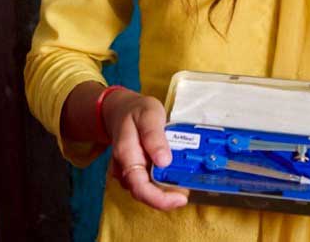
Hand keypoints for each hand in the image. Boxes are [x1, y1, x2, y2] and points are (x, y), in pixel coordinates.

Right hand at [103, 90, 187, 211]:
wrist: (121, 109)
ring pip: (146, 190)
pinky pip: (147, 183)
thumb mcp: (149, 115)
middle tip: (187, 190)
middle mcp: (123, 168)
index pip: (140, 188)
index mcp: (126, 155)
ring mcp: (127, 172)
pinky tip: (174, 176)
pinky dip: (161, 183)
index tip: (180, 198)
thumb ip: (154, 136)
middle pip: (144, 194)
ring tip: (184, 181)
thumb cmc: (136, 111)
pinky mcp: (134, 172)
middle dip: (167, 197)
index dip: (160, 199)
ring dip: (165, 191)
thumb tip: (164, 161)